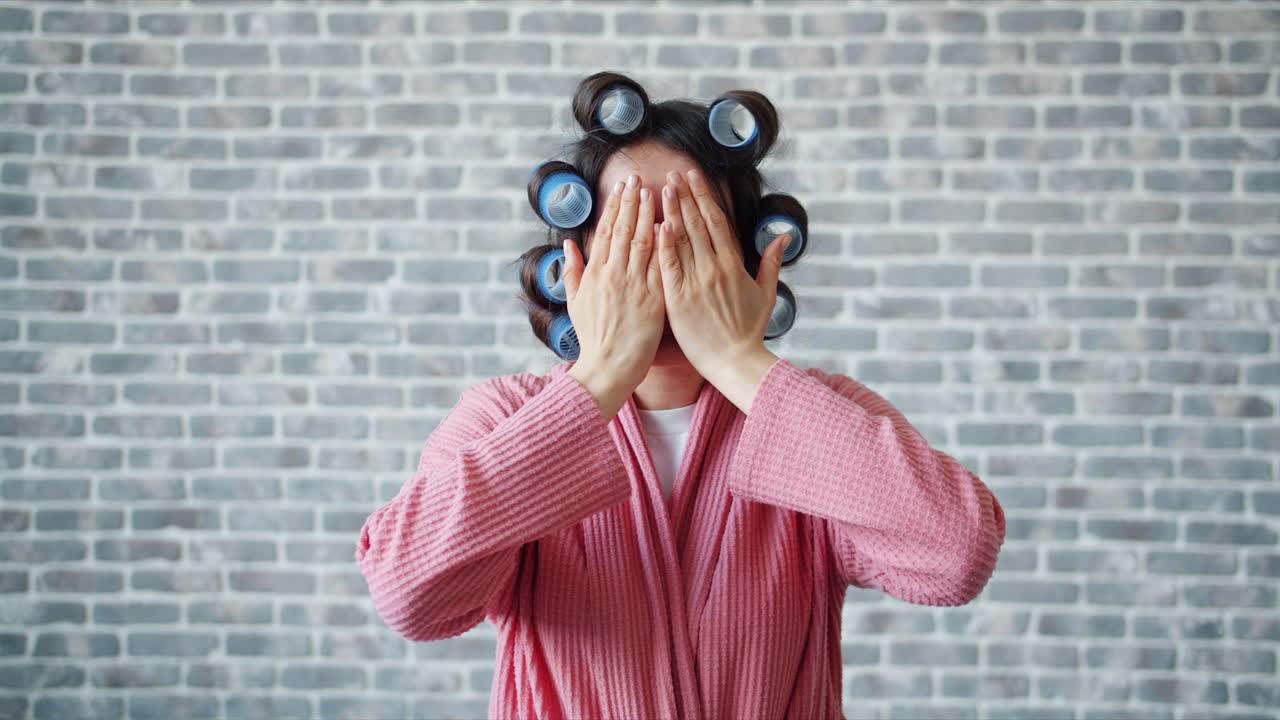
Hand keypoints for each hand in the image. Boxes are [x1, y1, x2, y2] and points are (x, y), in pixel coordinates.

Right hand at [561, 173, 665, 395]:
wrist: (607, 369)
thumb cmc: (593, 340)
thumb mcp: (575, 303)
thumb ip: (572, 271)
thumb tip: (568, 244)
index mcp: (594, 274)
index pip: (605, 232)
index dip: (614, 207)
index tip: (622, 187)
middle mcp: (612, 275)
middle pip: (623, 230)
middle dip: (631, 202)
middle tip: (637, 178)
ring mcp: (632, 286)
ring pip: (641, 242)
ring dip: (647, 214)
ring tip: (653, 191)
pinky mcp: (651, 300)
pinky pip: (658, 266)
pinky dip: (663, 244)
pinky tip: (668, 224)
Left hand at [656, 168, 789, 381]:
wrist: (735, 361)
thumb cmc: (749, 331)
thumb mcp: (766, 294)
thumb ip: (771, 262)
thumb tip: (784, 237)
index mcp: (734, 264)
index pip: (717, 221)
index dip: (705, 196)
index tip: (694, 176)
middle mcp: (715, 268)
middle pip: (698, 223)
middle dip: (686, 195)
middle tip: (674, 173)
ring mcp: (696, 282)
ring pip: (683, 239)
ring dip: (673, 211)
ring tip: (663, 188)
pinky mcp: (679, 299)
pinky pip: (670, 266)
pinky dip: (664, 244)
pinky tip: (658, 223)